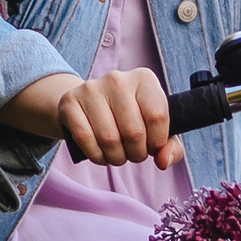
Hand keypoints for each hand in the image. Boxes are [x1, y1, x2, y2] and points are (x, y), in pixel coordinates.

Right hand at [2, 66, 174, 166]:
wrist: (86, 107)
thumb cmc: (128, 119)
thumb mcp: (154, 128)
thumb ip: (170, 146)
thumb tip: (163, 161)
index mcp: (144, 79)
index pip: (158, 116)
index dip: (157, 141)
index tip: (152, 146)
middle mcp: (118, 79)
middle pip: (134, 131)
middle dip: (136, 154)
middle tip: (132, 154)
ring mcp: (91, 88)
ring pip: (109, 139)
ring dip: (116, 158)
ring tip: (117, 155)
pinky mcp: (70, 102)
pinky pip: (85, 139)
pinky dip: (96, 155)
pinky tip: (100, 153)